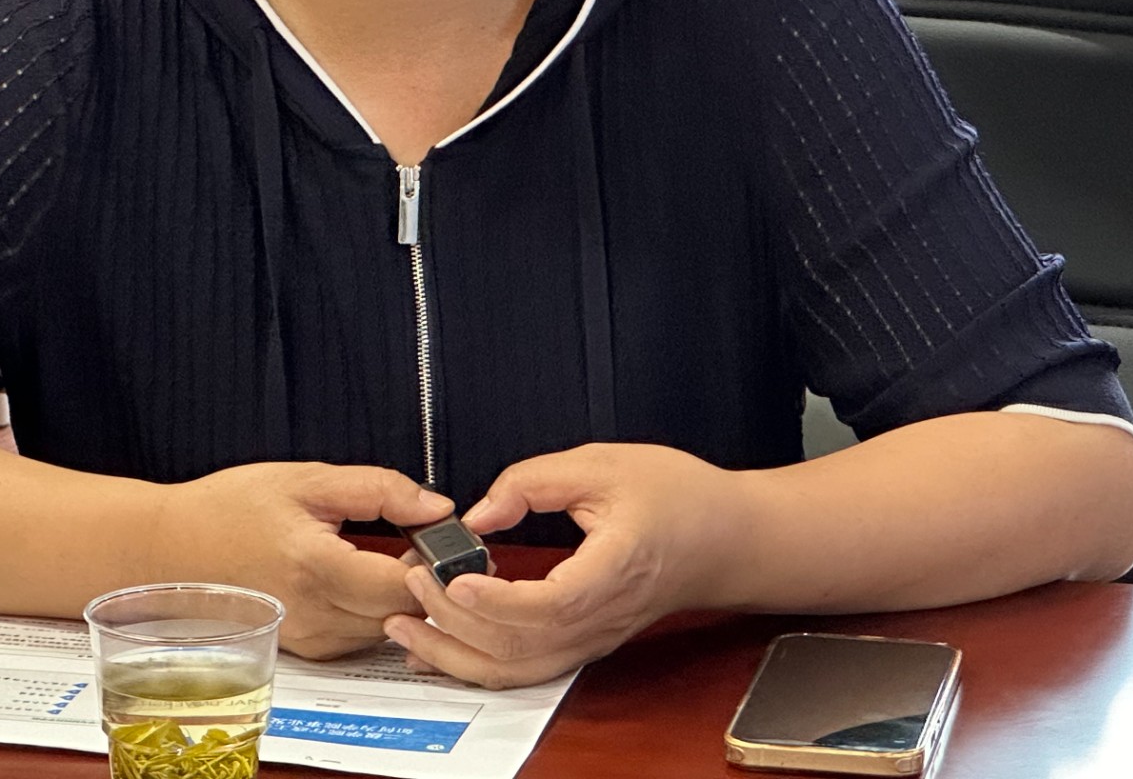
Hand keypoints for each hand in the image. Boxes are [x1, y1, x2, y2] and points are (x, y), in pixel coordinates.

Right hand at [154, 461, 453, 659]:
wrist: (171, 544)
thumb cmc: (230, 507)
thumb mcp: (309, 479)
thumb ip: (380, 488)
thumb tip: (436, 506)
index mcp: (317, 567)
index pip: (406, 585)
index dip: (436, 563)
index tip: (443, 537)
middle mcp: (313, 614)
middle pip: (403, 614)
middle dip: (426, 582)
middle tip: (427, 542)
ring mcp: (307, 637)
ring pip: (385, 630)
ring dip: (401, 600)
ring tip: (396, 556)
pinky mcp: (303, 648)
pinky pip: (359, 637)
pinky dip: (374, 612)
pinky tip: (365, 578)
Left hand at [382, 444, 730, 687]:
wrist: (727, 539)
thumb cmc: (678, 498)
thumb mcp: (603, 464)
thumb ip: (532, 481)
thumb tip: (477, 513)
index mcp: (614, 569)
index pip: (549, 604)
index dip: (495, 598)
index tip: (454, 574)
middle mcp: (601, 617)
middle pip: (521, 643)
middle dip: (455, 617)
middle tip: (413, 576)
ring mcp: (592, 638)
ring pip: (518, 669)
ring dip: (455, 652)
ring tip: (405, 623)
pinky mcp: (582, 642)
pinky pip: (525, 668)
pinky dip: (476, 662)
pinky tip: (440, 645)